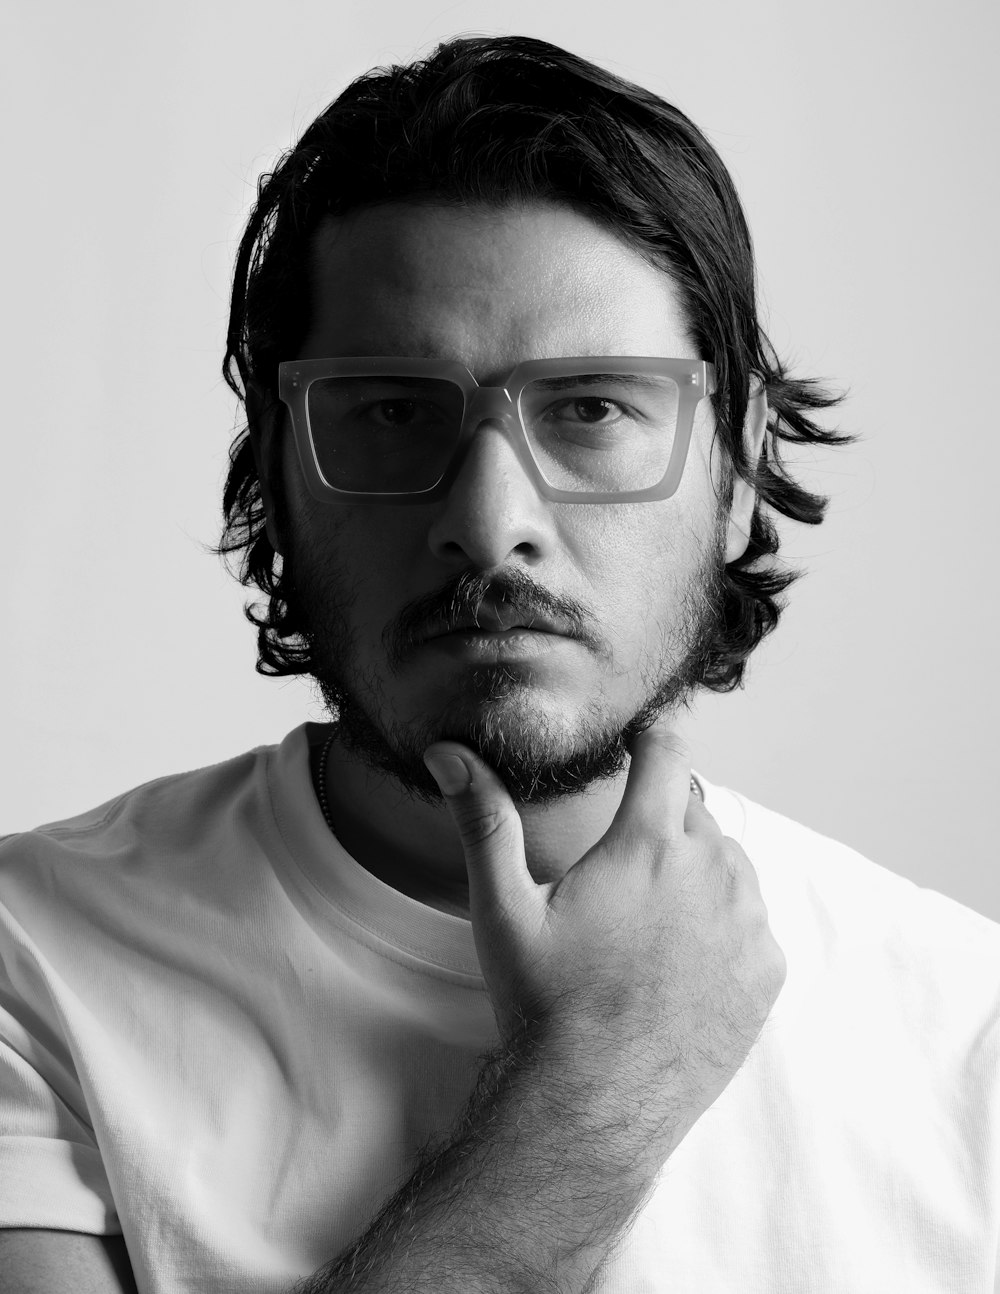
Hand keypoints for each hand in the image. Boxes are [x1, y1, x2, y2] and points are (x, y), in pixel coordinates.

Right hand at [423, 720, 786, 1148]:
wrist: (596, 1104)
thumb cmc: (544, 1002)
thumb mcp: (505, 907)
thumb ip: (484, 819)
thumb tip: (449, 752)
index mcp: (648, 844)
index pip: (669, 752)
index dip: (652, 738)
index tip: (641, 741)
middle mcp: (712, 871)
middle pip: (696, 812)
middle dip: (663, 822)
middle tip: (622, 869)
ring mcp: (748, 923)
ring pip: (730, 863)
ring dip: (698, 871)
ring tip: (649, 922)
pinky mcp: (768, 971)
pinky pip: (753, 921)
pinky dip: (725, 926)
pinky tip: (680, 961)